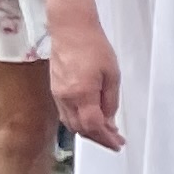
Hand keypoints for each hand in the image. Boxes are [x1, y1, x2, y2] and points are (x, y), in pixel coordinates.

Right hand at [50, 15, 122, 152]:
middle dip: (99, 138)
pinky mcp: (55, 89)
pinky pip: (65, 114)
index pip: (94, 126)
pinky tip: (90, 121)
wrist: (70, 29)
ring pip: (71, 123)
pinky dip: (78, 122)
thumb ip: (110, 100)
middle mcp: (66, 97)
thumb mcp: (112, 74)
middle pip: (81, 129)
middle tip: (115, 141)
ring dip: (88, 132)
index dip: (107, 138)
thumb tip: (109, 120)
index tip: (118, 144)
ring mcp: (58, 94)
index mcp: (82, 94)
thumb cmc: (93, 46)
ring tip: (105, 133)